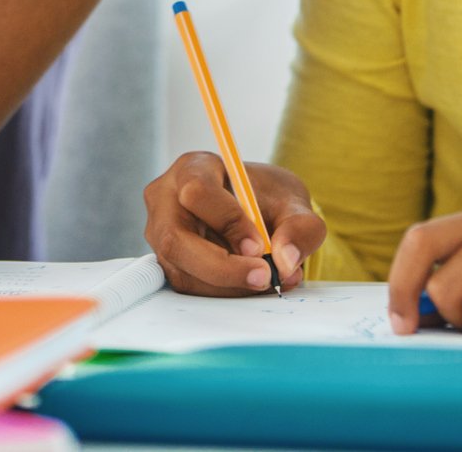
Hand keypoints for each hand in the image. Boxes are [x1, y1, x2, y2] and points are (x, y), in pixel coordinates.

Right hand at [143, 152, 326, 295]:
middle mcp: (166, 200)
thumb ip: (300, 227)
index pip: (197, 192)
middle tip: (264, 276)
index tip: (259, 246)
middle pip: (176, 239)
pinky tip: (249, 282)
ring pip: (184, 271)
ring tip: (267, 277)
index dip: (228, 221)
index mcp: (192, 168)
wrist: (258, 213)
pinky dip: (225, 292)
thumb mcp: (293, 203)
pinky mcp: (169, 263)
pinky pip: (190, 287)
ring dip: (229, 284)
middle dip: (223, 267)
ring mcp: (161, 234)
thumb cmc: (267, 199)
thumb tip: (285, 261)